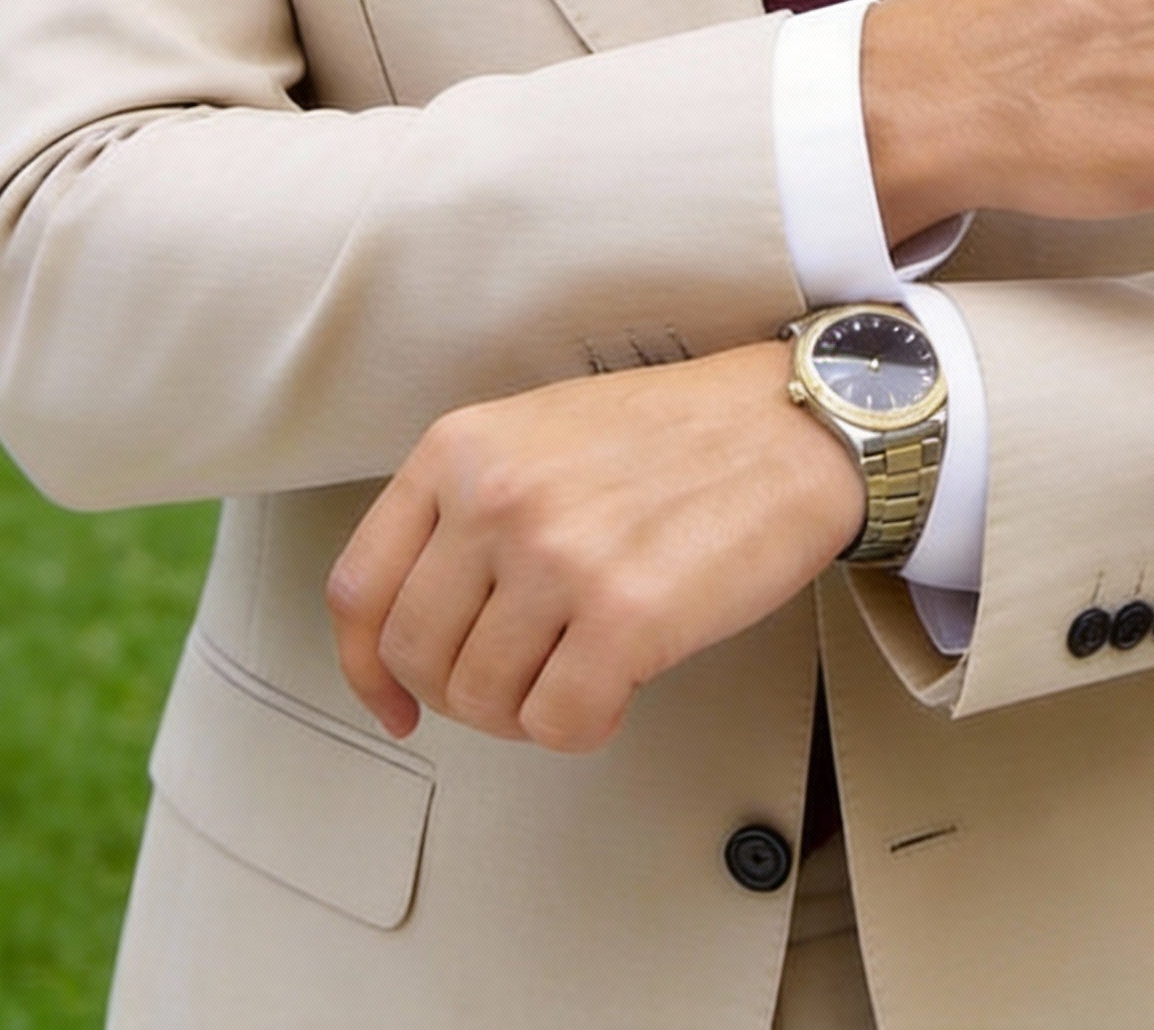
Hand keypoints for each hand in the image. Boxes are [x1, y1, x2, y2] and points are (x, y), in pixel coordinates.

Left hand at [325, 341, 861, 752]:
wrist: (792, 426)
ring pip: (481, 699)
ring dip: (525, 711)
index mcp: (461, 448)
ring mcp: (558, 557)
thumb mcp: (540, 432)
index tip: (394, 702)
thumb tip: (420, 625)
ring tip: (577, 674)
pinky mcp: (625, 616)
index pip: (360, 587)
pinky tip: (617, 689)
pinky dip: (582, 726)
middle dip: (458, 695)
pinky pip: (557, 724)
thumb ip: (468, 506)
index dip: (366, 667)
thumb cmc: (676, 434)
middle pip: (415, 655)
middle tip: (515, 685)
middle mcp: (495, 498)